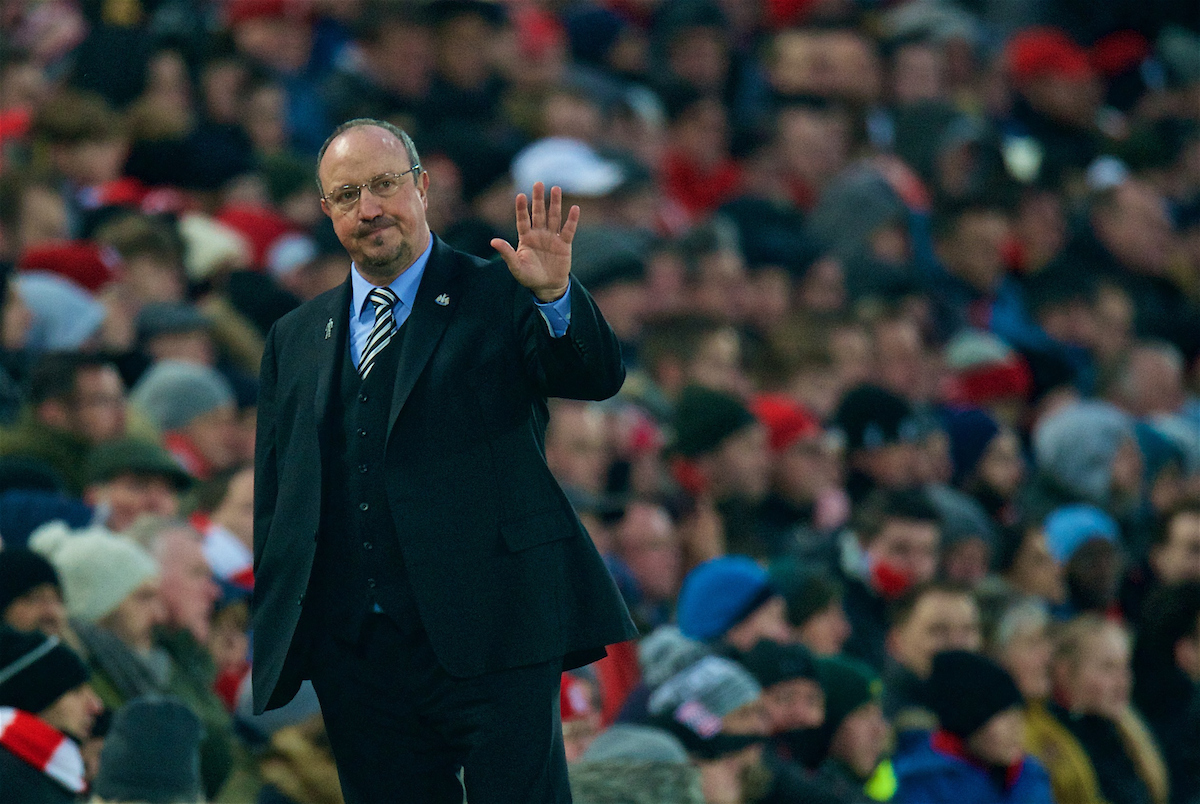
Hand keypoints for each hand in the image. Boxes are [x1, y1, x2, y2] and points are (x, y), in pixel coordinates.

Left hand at [491, 182, 578, 302]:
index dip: (522, 208)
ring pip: (553, 217)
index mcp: (526, 238)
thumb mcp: (516, 267)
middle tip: (538, 183)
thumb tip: (493, 241)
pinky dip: (572, 220)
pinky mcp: (564, 244)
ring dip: (554, 203)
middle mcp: (539, 234)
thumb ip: (506, 253)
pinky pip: (568, 230)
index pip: (523, 220)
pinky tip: (574, 208)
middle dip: (538, 199)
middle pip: (538, 213)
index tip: (520, 195)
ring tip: (555, 188)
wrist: (547, 287)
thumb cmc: (529, 277)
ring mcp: (552, 238)